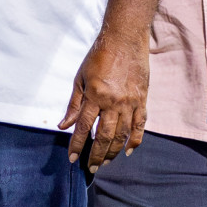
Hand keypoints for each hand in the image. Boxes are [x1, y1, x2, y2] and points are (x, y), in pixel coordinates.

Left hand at [59, 32, 149, 167]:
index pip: (84, 127)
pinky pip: (140, 125)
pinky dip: (135, 140)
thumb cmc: (99, 56)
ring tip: (105, 162)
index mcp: (94, 95)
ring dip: (113, 152)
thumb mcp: (80, 77)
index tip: (72, 159)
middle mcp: (112, 101)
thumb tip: (64, 125)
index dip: (77, 145)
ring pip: (122, 134)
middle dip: (96, 155)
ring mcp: (129, 102)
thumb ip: (74, 104)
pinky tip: (128, 151)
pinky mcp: (142, 100)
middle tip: (91, 168)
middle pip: (104, 136)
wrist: (124, 39)